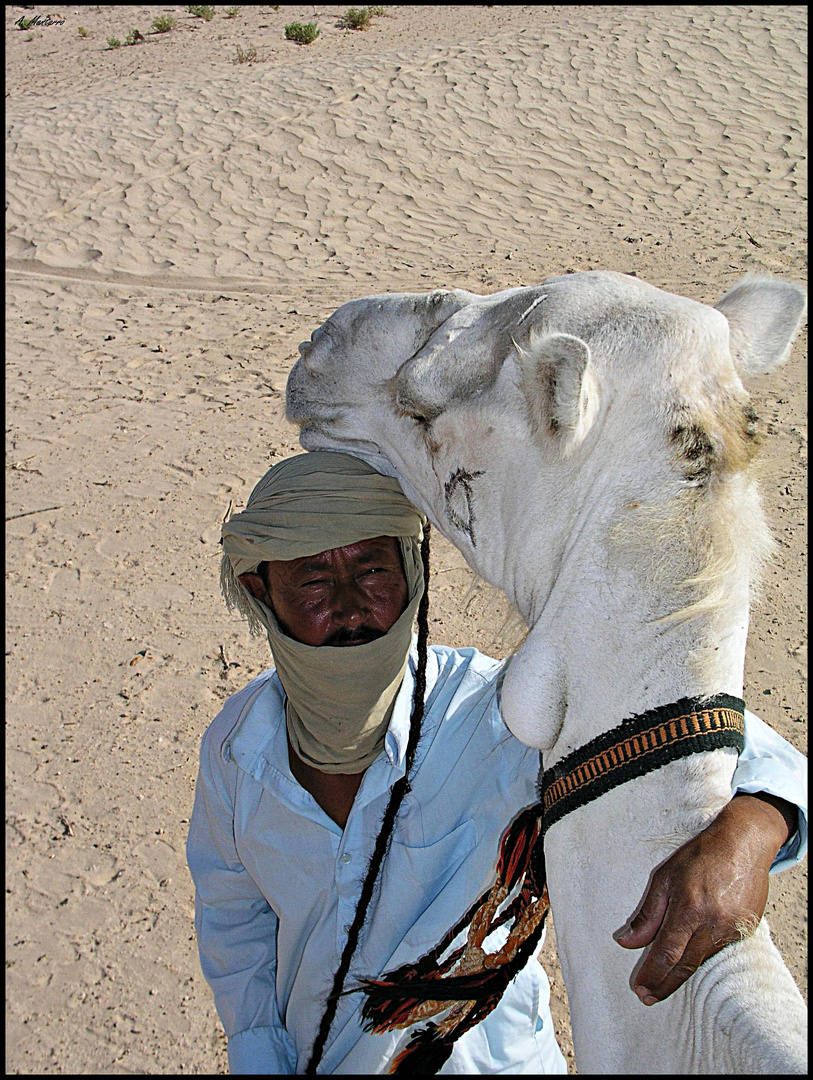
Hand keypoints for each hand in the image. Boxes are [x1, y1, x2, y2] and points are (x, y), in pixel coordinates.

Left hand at [615, 792, 793, 1004]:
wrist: (743, 844)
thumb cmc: (700, 855)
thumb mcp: (664, 877)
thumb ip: (647, 914)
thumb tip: (627, 942)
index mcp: (689, 909)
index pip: (666, 954)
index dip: (652, 975)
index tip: (639, 988)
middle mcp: (713, 924)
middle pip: (685, 966)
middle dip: (664, 984)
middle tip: (647, 997)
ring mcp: (732, 929)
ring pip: (701, 960)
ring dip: (681, 973)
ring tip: (662, 983)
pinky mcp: (745, 930)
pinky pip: (717, 950)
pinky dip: (700, 956)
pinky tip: (688, 959)